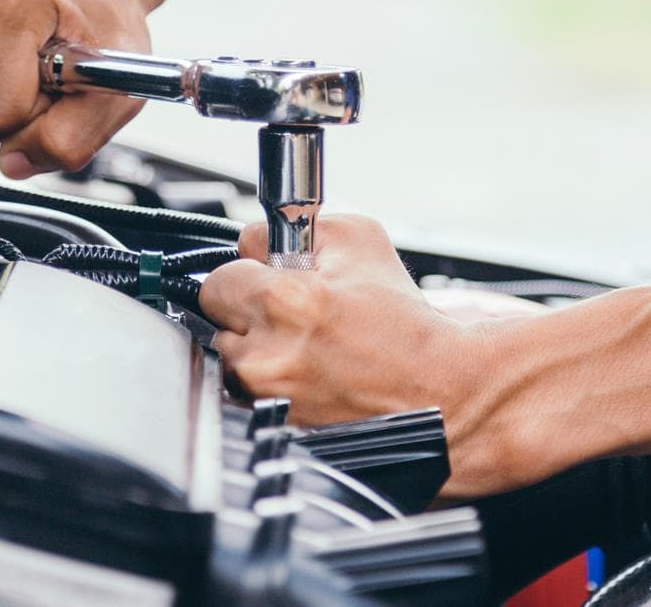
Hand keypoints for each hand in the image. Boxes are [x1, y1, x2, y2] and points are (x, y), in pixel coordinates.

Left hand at [200, 215, 516, 498]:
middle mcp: (266, 355)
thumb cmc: (404, 323)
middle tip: (289, 309)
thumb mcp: (359, 239)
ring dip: (254, 344)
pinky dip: (266, 378)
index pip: (222, 271)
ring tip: (303, 344)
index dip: (251, 268)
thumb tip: (260, 237)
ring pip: (228, 353)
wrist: (435, 390)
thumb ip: (300, 227)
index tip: (272, 274)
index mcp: (286, 302)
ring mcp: (265, 395)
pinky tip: (306, 372)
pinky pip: (244, 388)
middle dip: (247, 305)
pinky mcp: (270, 422)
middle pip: (215, 314)